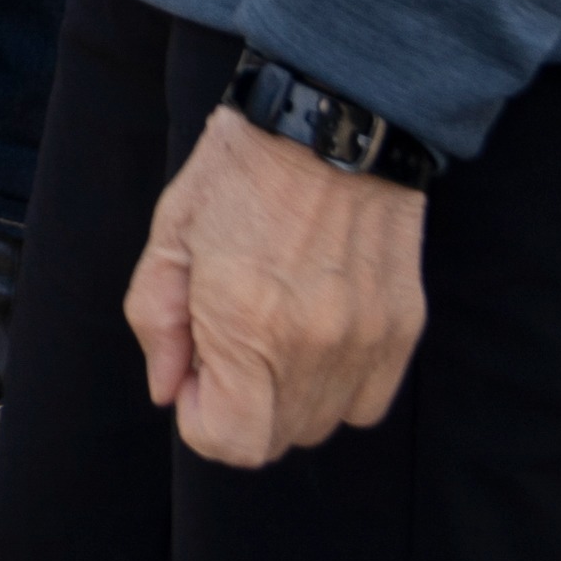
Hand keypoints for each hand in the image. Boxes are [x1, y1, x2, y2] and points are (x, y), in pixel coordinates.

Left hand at [127, 103, 427, 467]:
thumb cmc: (238, 171)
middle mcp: (312, 346)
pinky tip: (314, 334)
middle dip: (238, 408)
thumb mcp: (170, 234)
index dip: (199, 419)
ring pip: (323, 424)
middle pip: (275, 440)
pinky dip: (337, 387)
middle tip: (226, 342)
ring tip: (271, 331)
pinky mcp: (403, 329)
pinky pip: (367, 402)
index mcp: (246, 323)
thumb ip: (157, 321)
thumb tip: (166, 390)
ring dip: (287, 399)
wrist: (331, 118)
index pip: (230, 441)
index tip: (193, 371)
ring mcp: (365, 342)